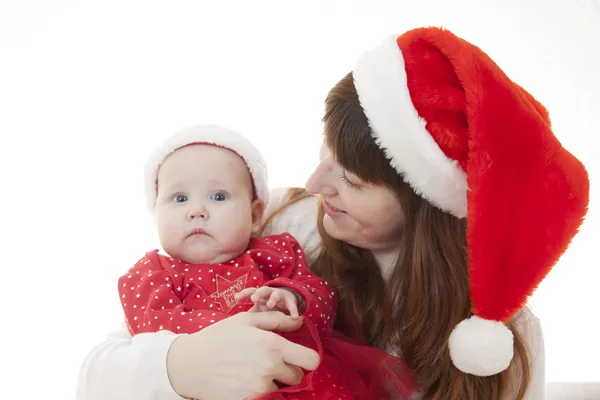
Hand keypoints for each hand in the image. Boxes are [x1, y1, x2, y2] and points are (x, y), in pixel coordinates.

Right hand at [166, 311, 319, 399]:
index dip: (307, 357)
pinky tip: (243, 378)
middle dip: (289, 369)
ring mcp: (260, 387)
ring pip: (281, 387)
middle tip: (270, 360)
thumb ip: (276, 320)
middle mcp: (270, 368)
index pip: (311, 360)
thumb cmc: (218, 337)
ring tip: (252, 368)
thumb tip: (299, 322)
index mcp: (273, 345)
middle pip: (298, 376)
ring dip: (273, 379)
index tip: (297, 354)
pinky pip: (265, 396)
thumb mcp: (246, 320)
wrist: (189, 364)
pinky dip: (259, 389)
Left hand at [236, 286, 302, 318]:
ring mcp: (280, 296)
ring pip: (276, 295)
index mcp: (260, 295)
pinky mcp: (290, 301)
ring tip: (270, 304)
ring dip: (273, 299)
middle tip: (254, 298)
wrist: (288, 301)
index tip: (236, 298)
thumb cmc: (270, 306)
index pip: (251, 291)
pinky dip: (293, 311)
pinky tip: (295, 317)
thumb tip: (237, 322)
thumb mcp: (260, 309)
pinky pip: (292, 306)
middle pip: (263, 290)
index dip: (243, 294)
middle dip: (258, 293)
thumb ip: (252, 314)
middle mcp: (269, 293)